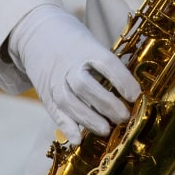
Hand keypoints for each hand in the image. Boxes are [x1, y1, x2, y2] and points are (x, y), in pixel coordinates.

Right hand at [9, 5, 140, 136]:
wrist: (38, 34)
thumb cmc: (76, 44)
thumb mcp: (93, 45)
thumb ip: (108, 66)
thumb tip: (133, 93)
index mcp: (86, 48)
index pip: (106, 63)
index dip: (121, 80)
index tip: (135, 96)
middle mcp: (68, 65)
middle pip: (85, 85)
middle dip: (106, 104)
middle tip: (124, 117)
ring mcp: (55, 80)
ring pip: (68, 101)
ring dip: (88, 119)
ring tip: (106, 130)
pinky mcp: (46, 94)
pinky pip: (55, 112)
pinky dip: (66, 127)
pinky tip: (78, 139)